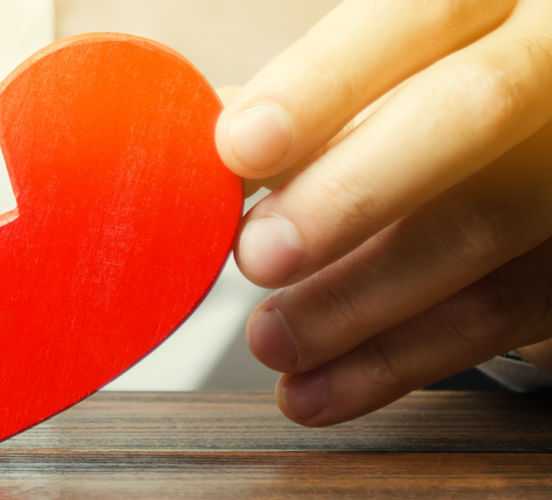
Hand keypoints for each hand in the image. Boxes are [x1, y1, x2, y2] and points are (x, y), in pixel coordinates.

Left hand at [216, 0, 551, 425]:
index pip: (416, 18)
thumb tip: (178, 153)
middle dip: (352, 190)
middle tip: (256, 256)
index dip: (323, 84)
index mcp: (488, 4)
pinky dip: (396, 362)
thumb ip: (294, 111)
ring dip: (362, 300)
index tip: (237, 147)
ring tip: (271, 341)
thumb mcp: (374, 85)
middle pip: (470, 110)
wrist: (531, 159)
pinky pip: (505, 314)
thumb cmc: (424, 111)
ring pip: (489, 226)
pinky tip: (318, 389)